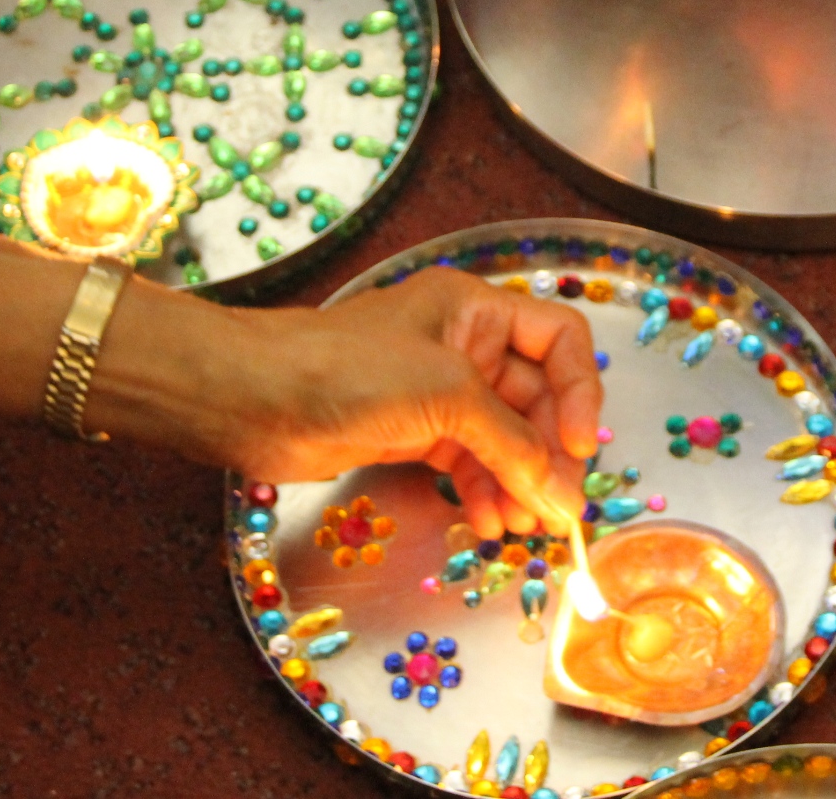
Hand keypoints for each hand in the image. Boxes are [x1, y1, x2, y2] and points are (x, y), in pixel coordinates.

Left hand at [189, 268, 600, 537]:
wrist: (255, 400)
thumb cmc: (349, 371)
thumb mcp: (446, 394)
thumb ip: (511, 443)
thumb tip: (562, 495)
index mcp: (476, 310)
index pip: (559, 339)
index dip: (580, 390)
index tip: (580, 447)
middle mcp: (464, 345)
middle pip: (537, 397)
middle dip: (550, 452)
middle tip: (559, 507)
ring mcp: (438, 393)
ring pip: (504, 437)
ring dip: (520, 480)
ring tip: (523, 524)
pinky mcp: (413, 433)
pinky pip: (470, 462)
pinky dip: (486, 490)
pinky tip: (490, 520)